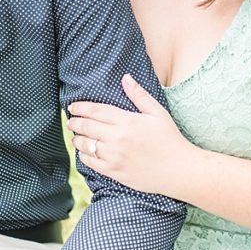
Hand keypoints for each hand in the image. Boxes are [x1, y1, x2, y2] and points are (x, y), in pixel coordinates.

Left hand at [66, 74, 193, 194]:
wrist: (180, 170)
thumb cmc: (170, 139)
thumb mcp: (157, 113)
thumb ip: (139, 95)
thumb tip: (125, 77)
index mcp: (127, 122)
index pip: (95, 111)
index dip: (80, 108)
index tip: (72, 107)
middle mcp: (117, 138)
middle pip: (86, 127)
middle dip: (74, 122)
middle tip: (71, 121)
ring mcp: (114, 156)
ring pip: (85, 145)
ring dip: (77, 139)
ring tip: (76, 136)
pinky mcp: (114, 172)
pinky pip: (90, 163)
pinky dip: (83, 156)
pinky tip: (84, 152)